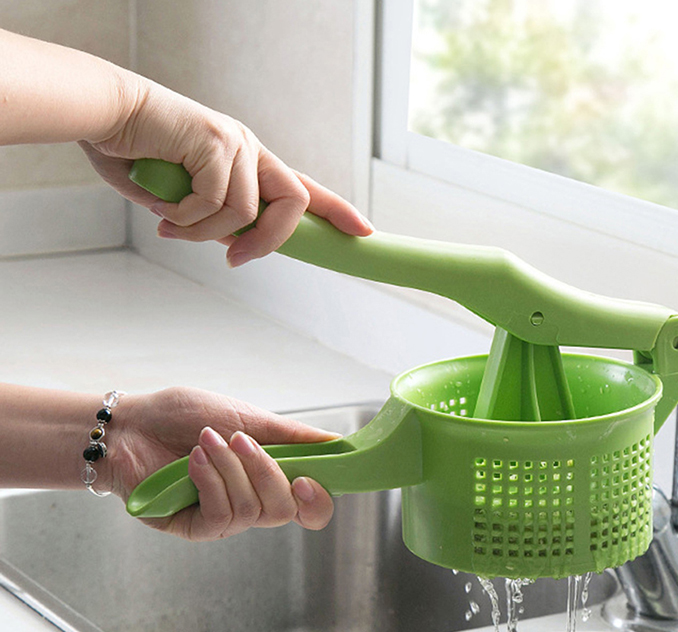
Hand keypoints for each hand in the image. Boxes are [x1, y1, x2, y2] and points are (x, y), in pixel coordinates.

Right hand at [80, 77, 372, 265]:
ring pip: (244, 212)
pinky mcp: (214, 141)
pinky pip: (213, 203)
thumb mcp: (186, 199)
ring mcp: (234, 142)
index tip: (364, 231)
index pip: (303, 188)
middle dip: (270, 241)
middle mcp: (249, 149)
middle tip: (233, 260)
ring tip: (170, 225)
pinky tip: (162, 208)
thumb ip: (215, 220)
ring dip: (204, 233)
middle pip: (293, 204)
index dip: (336, 210)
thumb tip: (234, 245)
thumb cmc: (141, 157)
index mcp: (249, 163)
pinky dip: (185, 217)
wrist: (105, 117)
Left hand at [111, 387, 335, 540]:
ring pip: (251, 511)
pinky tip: (193, 461)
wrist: (134, 423)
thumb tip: (337, 444)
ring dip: (230, 470)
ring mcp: (223, 518)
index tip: (308, 478)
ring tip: (206, 441)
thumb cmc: (186, 417)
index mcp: (271, 478)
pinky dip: (210, 482)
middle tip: (241, 440)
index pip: (310, 507)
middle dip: (266, 472)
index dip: (317, 501)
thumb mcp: (248, 417)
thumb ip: (293, 436)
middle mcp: (252, 503)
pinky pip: (219, 517)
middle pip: (285, 510)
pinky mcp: (194, 528)